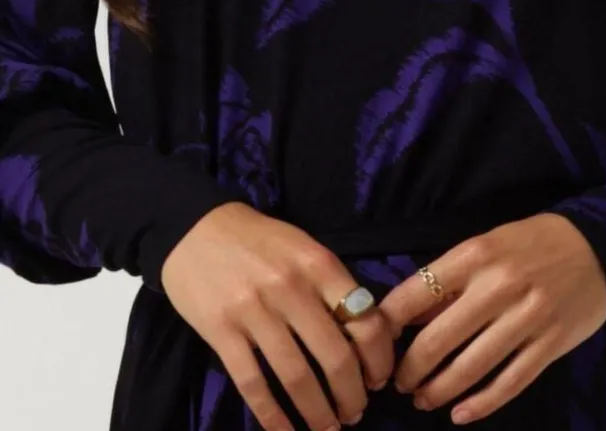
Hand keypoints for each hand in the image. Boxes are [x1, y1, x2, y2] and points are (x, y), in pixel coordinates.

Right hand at [161, 202, 394, 430]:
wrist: (195, 227)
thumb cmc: (258, 239)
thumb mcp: (303, 248)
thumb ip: (331, 284)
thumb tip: (366, 332)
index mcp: (318, 264)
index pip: (365, 320)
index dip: (379, 360)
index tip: (378, 380)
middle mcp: (291, 287)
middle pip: (335, 356)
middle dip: (351, 395)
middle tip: (354, 413)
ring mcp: (254, 311)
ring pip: (297, 377)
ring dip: (318, 413)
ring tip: (328, 428)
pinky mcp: (221, 331)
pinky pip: (253, 384)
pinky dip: (273, 416)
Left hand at [378, 212, 605, 423]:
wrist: (598, 247)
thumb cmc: (530, 244)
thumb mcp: (486, 246)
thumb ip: (450, 279)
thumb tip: (407, 318)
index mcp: (476, 254)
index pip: (418, 292)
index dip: (389, 323)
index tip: (374, 342)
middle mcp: (499, 286)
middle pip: (440, 338)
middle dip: (411, 367)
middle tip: (398, 382)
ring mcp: (528, 318)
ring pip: (472, 366)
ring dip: (440, 389)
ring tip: (422, 399)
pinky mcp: (551, 345)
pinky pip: (510, 382)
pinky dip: (482, 403)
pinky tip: (461, 414)